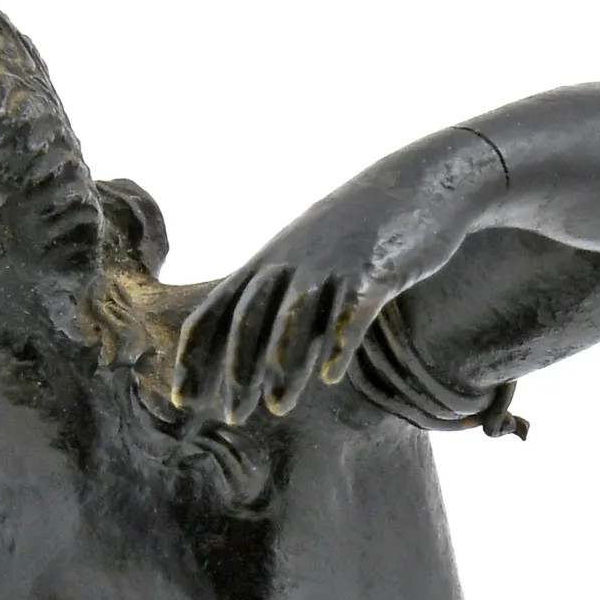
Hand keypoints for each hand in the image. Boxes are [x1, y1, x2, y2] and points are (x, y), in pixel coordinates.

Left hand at [164, 141, 494, 426]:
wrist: (418, 183)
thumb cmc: (355, 235)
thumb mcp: (305, 262)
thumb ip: (280, 304)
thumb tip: (255, 361)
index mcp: (267, 264)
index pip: (216, 312)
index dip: (196, 356)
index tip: (182, 399)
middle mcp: (290, 262)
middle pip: (251, 318)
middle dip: (237, 370)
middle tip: (230, 416)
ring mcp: (331, 264)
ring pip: (297, 316)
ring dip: (284, 363)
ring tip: (277, 407)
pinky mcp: (374, 268)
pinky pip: (351, 308)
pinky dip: (339, 340)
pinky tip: (332, 376)